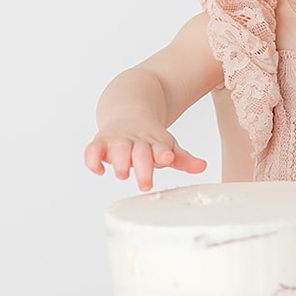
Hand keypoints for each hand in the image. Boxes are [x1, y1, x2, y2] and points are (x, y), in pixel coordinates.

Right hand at [84, 120, 207, 191]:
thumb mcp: (168, 145)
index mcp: (155, 142)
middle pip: (139, 153)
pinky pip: (92, 150)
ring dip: (119, 162)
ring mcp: (117, 140)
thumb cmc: (150, 137)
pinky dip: (93, 160)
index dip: (162, 153)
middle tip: (146, 185)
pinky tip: (99, 170)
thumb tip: (203, 166)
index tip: (167, 157)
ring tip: (123, 174)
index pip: (160, 148)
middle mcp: (136, 140)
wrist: (129, 110)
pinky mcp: (100, 142)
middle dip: (142, 168)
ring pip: (116, 149)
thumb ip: (184, 159)